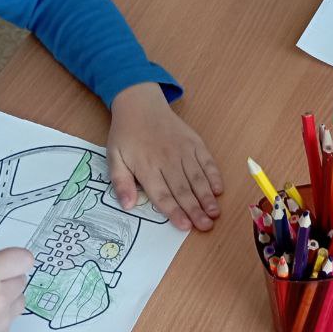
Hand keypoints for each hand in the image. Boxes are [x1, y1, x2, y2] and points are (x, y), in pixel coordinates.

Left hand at [107, 83, 222, 231]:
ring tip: (214, 213)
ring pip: (197, 177)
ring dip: (207, 196)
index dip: (174, 211)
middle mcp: (167, 160)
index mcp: (146, 167)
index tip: (185, 226)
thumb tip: (127, 205)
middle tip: (206, 226)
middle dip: (195, 210)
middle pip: (183, 189)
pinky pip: (207, 161)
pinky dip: (214, 175)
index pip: (162, 194)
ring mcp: (183, 150)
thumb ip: (120, 182)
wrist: (140, 105)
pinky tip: (219, 190)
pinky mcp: (194, 142)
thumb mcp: (114, 157)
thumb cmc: (126, 135)